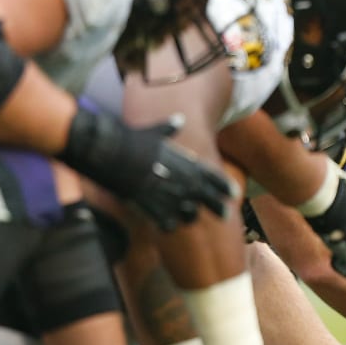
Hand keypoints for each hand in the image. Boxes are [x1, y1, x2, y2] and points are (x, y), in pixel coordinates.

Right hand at [60, 110, 234, 230]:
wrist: (110, 153)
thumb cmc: (132, 140)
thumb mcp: (153, 131)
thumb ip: (169, 128)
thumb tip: (179, 119)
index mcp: (185, 161)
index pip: (212, 176)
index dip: (224, 186)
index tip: (234, 194)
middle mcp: (181, 180)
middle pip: (207, 198)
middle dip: (217, 207)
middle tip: (226, 215)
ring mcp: (168, 195)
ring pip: (189, 213)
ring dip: (191, 216)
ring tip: (191, 218)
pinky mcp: (151, 207)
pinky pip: (167, 222)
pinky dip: (169, 224)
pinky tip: (169, 225)